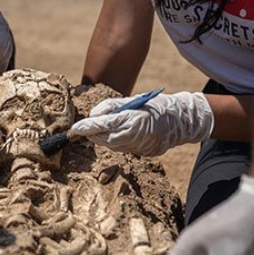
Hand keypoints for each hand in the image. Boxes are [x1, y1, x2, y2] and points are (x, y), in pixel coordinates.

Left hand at [69, 91, 213, 155]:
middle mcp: (135, 135)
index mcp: (134, 119)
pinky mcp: (141, 153)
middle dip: (92, 133)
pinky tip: (114, 134)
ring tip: (100, 129)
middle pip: (104, 139)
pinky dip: (112, 142)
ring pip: (110, 146)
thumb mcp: (132, 101)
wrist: (179, 122)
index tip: (75, 128)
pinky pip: (120, 149)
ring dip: (101, 138)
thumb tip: (92, 116)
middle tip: (83, 127)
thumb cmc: (154, 106)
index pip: (104, 124)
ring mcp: (139, 147)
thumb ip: (111, 107)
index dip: (87, 127)